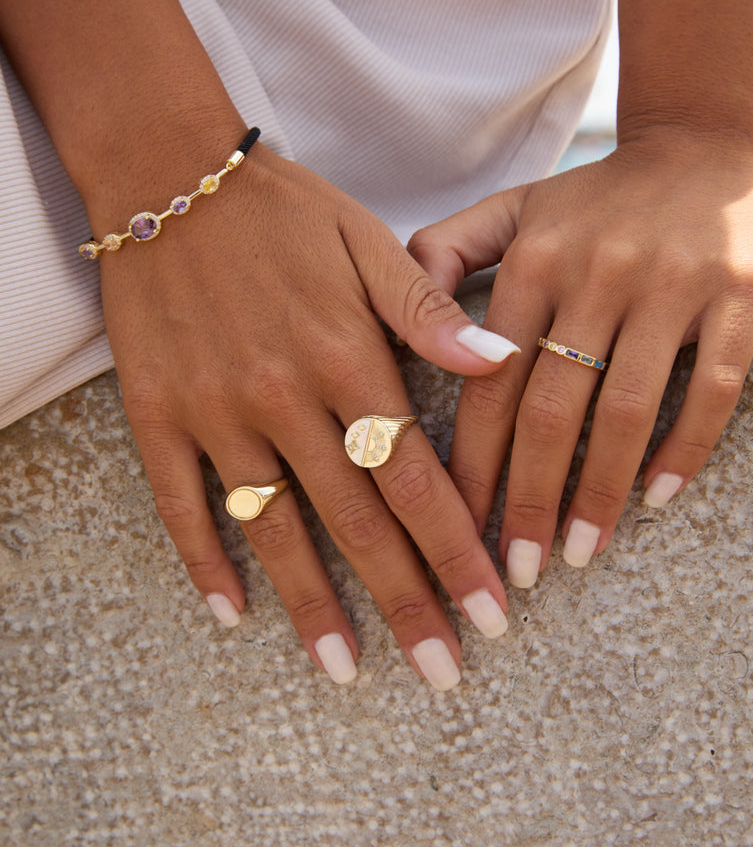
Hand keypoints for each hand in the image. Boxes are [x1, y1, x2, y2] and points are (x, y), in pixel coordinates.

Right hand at [97, 142, 518, 687]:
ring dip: (312, 604)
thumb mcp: (369, 241)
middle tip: (442, 672)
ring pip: (273, 527)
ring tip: (345, 670)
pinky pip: (181, 502)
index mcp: (348, 357)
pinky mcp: (157, 414)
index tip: (491, 612)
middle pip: (357, 521)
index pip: (417, 478)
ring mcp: (216, 411)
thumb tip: (500, 366)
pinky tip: (231, 612)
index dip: (457, 551)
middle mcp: (285, 396)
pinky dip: (204, 560)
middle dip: (406, 601)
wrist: (169, 174)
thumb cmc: (283, 210)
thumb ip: (430, 312)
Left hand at [409, 128, 752, 586]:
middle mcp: (598, 272)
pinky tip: (654, 498)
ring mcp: (672, 285)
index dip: (472, 461)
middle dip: (528, 498)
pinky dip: (683, 450)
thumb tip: (392, 324)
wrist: (705, 147)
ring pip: (628, 412)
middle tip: (516, 568)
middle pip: (552, 410)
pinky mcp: (740, 296)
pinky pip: (711, 390)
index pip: (490, 381)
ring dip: (600, 493)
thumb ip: (447, 254)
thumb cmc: (596, 199)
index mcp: (535, 259)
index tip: (457, 526)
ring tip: (577, 552)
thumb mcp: (515, 208)